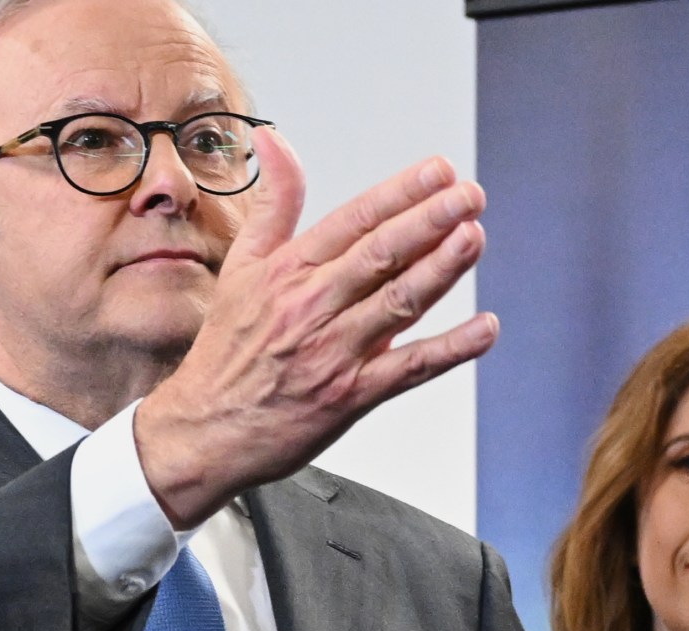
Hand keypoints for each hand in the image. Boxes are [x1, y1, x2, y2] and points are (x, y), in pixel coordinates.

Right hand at [134, 129, 496, 526]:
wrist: (205, 430)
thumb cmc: (228, 351)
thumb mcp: (242, 266)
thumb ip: (273, 203)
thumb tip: (274, 141)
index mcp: (289, 271)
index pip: (354, 220)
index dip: (400, 192)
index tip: (438, 171)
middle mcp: (312, 307)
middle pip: (380, 254)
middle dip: (430, 221)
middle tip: (469, 196)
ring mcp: (334, 352)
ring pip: (397, 303)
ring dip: (440, 270)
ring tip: (474, 238)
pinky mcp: (350, 396)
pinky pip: (409, 369)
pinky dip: (450, 349)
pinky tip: (483, 329)